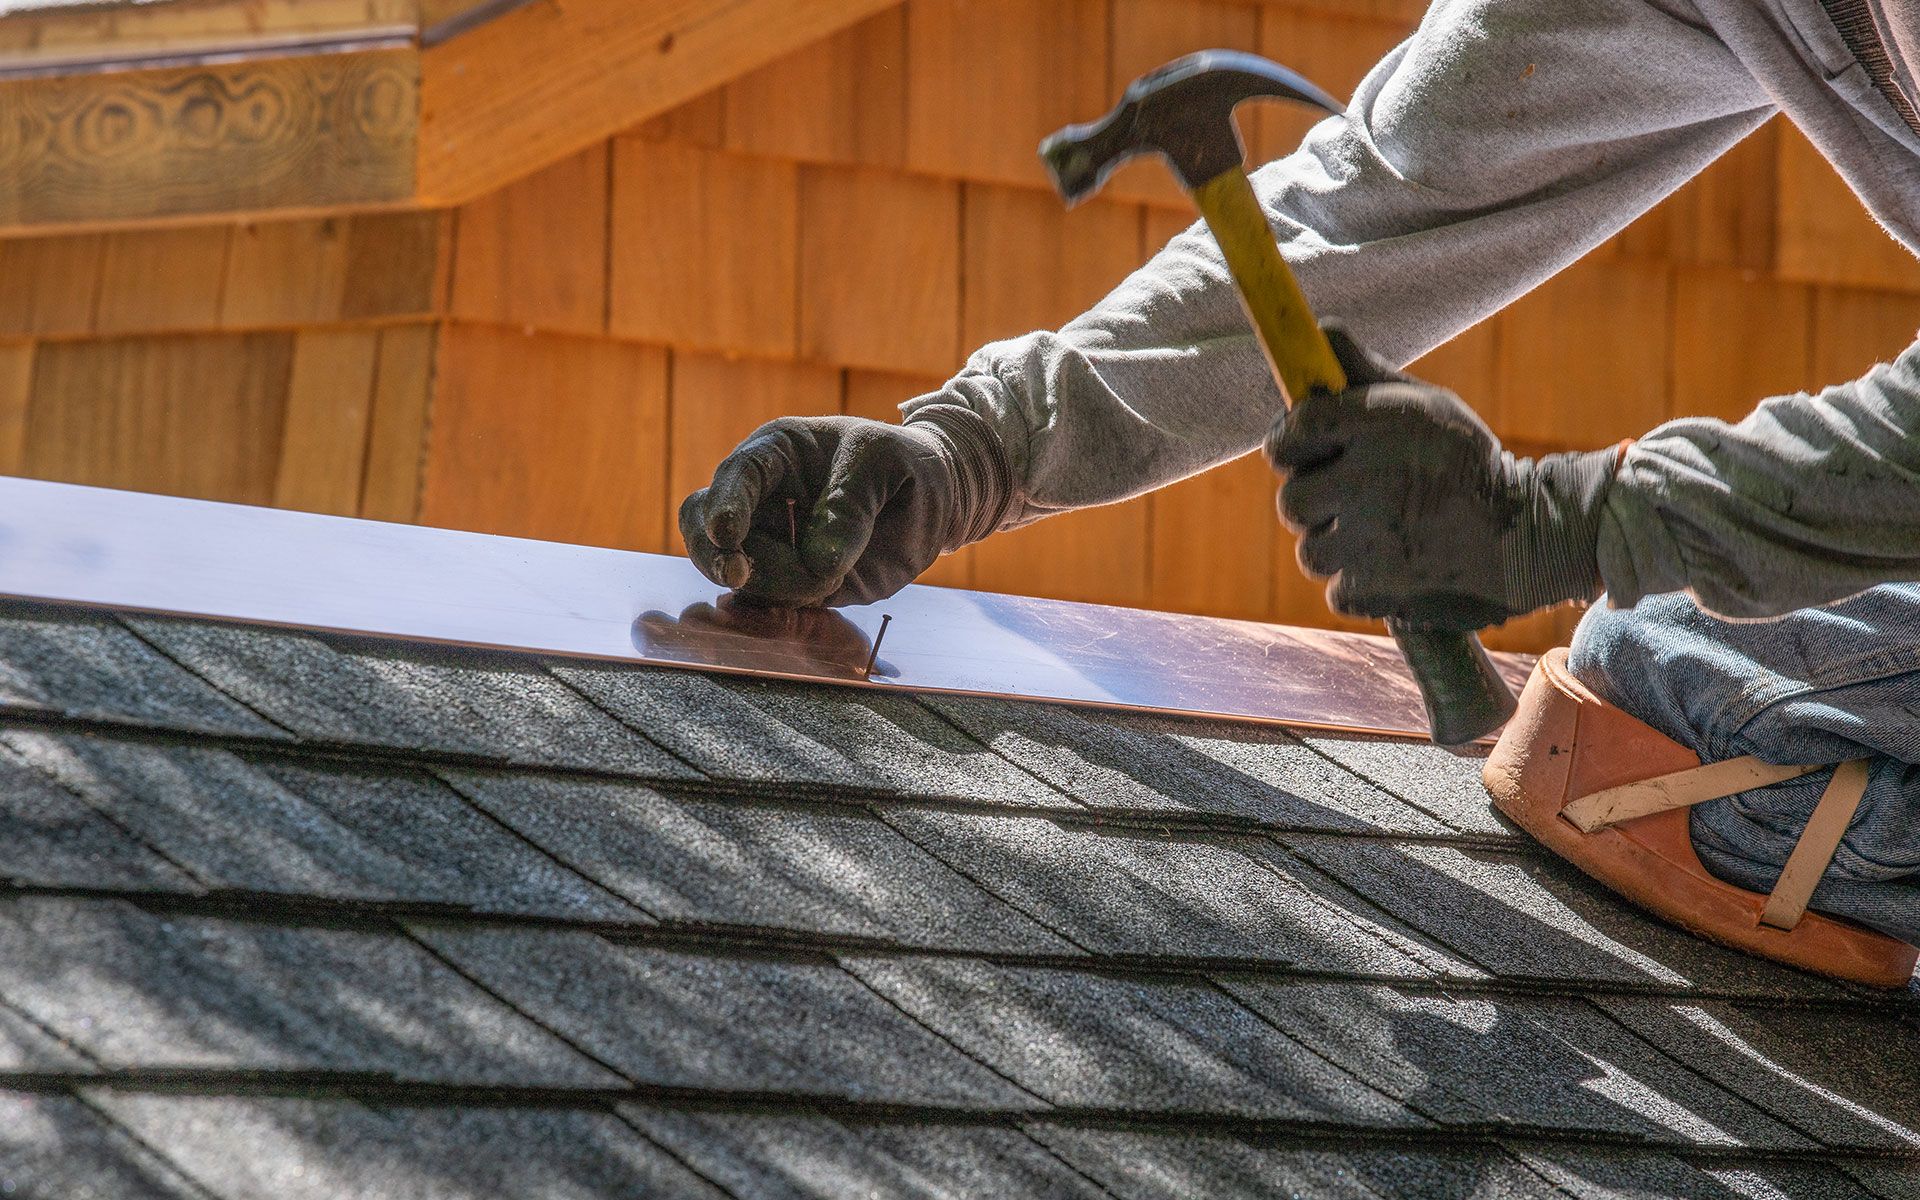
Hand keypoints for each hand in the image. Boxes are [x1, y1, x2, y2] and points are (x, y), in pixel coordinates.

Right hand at [678, 407, 1007, 607]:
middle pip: (706, 528)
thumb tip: (817, 563)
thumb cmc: (906, 464)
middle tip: (740, 576)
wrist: (935, 500)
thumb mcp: (887, 463)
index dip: (724, 504)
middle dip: (716, 555)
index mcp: (776, 454)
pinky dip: (777, 612)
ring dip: (774, 588)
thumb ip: (852, 505)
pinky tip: (812, 602)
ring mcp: (772, 545)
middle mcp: (762, 500)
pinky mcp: (791, 585)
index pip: (736, 476)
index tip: (727, 534)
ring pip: (736, 576)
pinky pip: (765, 605)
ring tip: (835, 579)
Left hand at [1265, 325, 1619, 631]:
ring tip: (1381, 533)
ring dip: (1336, 546)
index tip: (1300, 449)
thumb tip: (1319, 330)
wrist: (1529, 534)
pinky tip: (1393, 565)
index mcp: (1379, 425)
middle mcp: (1368, 479)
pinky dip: (1359, 585)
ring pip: (1311, 550)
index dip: (1289, 442)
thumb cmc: (1467, 461)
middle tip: (1347, 499)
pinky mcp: (1377, 586)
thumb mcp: (1426, 406)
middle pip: (1291, 499)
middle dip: (1312, 502)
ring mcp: (1370, 538)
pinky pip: (1337, 590)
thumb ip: (1366, 375)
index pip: (1295, 428)